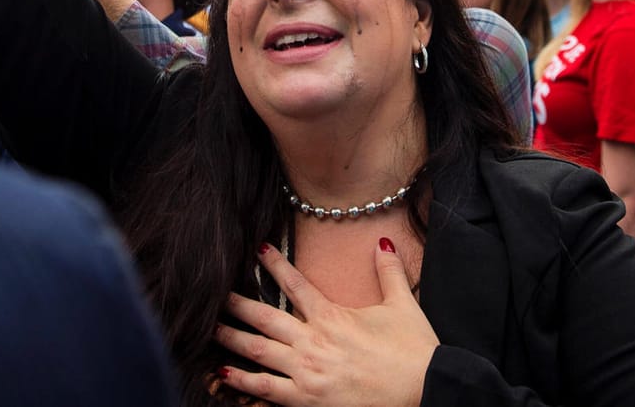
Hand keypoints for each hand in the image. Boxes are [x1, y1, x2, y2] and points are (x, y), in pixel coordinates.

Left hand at [215, 242, 437, 406]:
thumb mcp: (403, 306)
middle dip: (236, 304)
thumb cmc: (414, 352)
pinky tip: (222, 372)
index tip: (256, 249)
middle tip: (213, 292)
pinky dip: (242, 380)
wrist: (426, 391)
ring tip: (208, 328)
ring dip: (231, 338)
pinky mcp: (307, 400)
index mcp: (333, 317)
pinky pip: (266, 389)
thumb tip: (382, 243)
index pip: (295, 284)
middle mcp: (314, 341)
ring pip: (258, 351)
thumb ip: (389, 274)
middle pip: (264, 317)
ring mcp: (307, 372)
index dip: (273, 265)